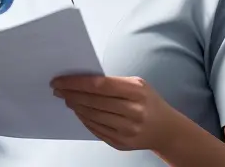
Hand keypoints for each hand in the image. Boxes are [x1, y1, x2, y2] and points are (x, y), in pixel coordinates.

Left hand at [51, 75, 176, 151]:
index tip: (60, 80)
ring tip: (67, 99)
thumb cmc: (148, 101)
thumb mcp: (138, 84)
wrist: (166, 129)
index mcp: (136, 91)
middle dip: (72, 94)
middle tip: (58, 89)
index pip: (99, 85)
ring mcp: (128, 129)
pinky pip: (96, 130)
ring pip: (93, 117)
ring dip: (76, 107)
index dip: (76, 83)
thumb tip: (82, 81)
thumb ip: (114, 83)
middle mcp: (133, 111)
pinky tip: (78, 112)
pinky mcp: (122, 143)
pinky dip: (84, 120)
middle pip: (93, 102)